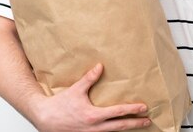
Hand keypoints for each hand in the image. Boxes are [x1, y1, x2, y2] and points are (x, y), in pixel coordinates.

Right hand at [30, 63, 149, 131]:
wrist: (44, 118)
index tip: (144, 108)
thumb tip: (100, 66)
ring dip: (126, 129)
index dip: (132, 110)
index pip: (118, 113)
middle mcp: (94, 128)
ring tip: (137, 124)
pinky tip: (119, 128)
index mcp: (93, 116)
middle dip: (135, 123)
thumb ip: (89, 78)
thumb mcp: (76, 90)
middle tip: (148, 120)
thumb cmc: (59, 105)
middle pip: (120, 127)